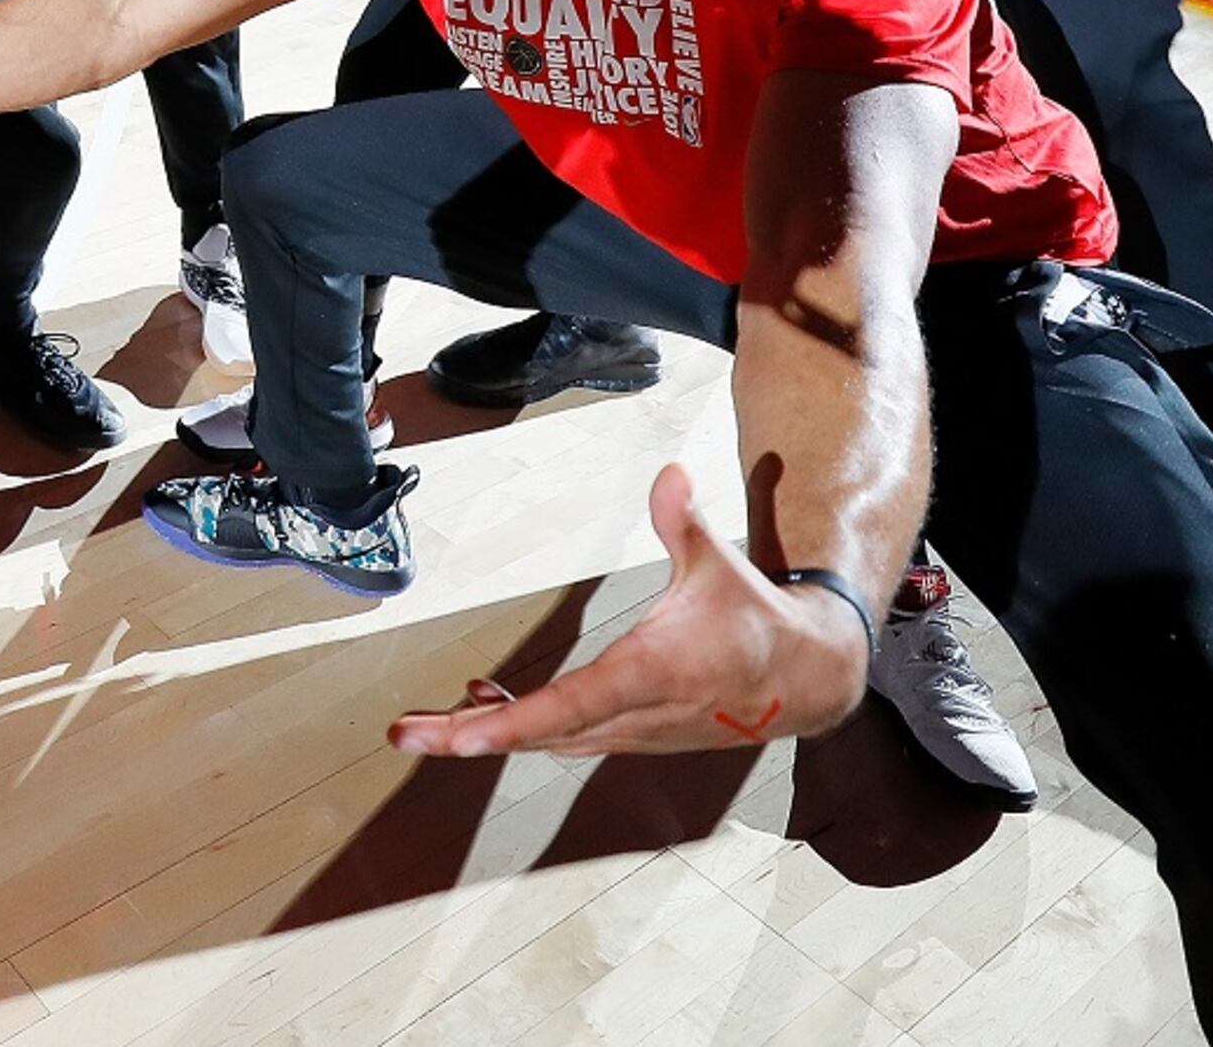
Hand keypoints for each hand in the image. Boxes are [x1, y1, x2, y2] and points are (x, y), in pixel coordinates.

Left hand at [386, 465, 872, 758]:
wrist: (804, 678)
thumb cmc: (752, 615)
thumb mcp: (718, 562)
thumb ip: (683, 520)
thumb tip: (670, 475)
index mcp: (650, 672)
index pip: (570, 705)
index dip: (513, 722)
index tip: (461, 734)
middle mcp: (635, 714)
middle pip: (540, 732)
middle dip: (468, 735)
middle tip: (407, 734)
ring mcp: (632, 731)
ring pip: (547, 737)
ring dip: (487, 730)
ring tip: (426, 723)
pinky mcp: (632, 732)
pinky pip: (564, 733)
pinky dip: (520, 724)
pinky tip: (484, 702)